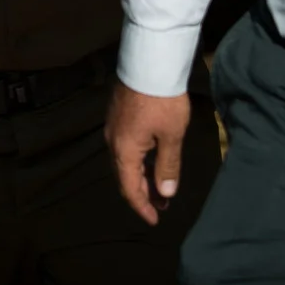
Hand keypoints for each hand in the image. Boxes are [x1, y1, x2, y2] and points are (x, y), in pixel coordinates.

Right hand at [107, 80, 190, 225]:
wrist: (149, 64)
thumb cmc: (163, 102)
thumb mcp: (172, 136)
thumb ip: (168, 167)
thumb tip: (165, 193)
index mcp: (124, 151)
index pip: (129, 188)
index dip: (142, 207)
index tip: (154, 220)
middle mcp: (113, 142)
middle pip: (124, 176)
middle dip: (142, 193)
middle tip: (161, 206)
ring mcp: (113, 127)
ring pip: (124, 161)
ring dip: (140, 176)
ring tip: (159, 186)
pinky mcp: (117, 115)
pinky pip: (125, 147)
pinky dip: (137, 160)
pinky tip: (151, 159)